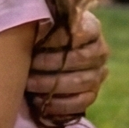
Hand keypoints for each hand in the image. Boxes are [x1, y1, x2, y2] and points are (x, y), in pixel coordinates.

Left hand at [26, 9, 107, 124]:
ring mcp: (99, 74)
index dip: (57, 39)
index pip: (79, 33)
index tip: (35, 42)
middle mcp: (100, 51)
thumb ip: (45, 22)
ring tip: (29, 85)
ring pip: (81, 82)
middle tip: (28, 67)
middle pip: (79, 59)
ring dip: (51, 85)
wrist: (50, 55)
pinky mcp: (92, 94)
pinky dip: (59, 105)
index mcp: (92, 28)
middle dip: (50, 64)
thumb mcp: (46, 23)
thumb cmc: (45, 34)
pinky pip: (81, 102)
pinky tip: (40, 102)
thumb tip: (36, 24)